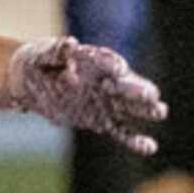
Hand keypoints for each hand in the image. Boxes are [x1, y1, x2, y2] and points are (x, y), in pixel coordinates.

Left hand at [8, 38, 163, 151]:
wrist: (32, 83)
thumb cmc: (38, 63)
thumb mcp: (41, 56)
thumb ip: (56, 52)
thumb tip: (70, 45)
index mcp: (94, 61)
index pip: (108, 61)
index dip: (114, 65)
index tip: (118, 70)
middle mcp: (106, 81)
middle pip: (126, 85)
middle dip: (138, 90)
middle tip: (152, 95)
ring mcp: (106, 103)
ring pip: (130, 107)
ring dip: (145, 110)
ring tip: (161, 112)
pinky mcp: (102, 122)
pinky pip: (121, 132)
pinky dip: (135, 141)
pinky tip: (150, 147)